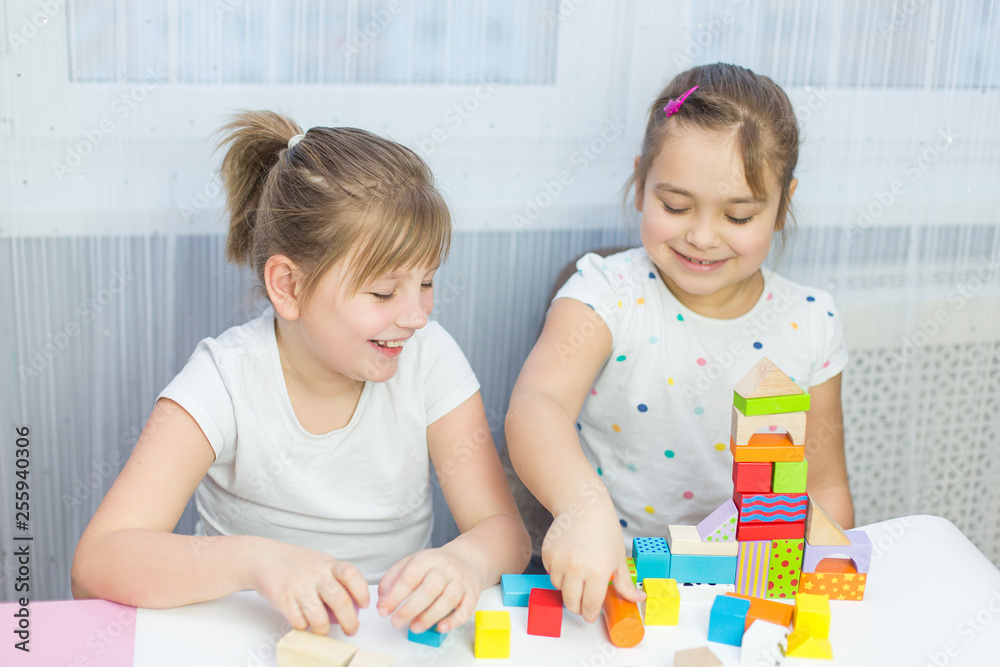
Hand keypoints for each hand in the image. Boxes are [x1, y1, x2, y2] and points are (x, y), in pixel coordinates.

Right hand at [250, 540, 368, 635]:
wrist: (262, 557)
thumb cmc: (294, 562)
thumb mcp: (319, 561)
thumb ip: (335, 577)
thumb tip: (352, 603)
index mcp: (328, 563)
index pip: (352, 575)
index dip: (362, 592)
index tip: (364, 605)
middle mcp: (315, 574)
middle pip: (340, 601)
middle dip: (350, 621)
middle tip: (352, 629)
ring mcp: (299, 587)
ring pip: (319, 618)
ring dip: (325, 629)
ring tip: (324, 629)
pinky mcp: (283, 599)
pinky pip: (299, 622)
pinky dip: (304, 627)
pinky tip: (304, 621)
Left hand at [376, 547, 480, 633]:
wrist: (467, 558)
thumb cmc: (435, 565)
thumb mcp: (411, 563)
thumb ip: (393, 578)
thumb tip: (382, 599)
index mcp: (427, 559)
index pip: (410, 577)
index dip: (395, 595)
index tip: (383, 610)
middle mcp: (445, 568)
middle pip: (429, 589)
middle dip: (410, 608)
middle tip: (396, 622)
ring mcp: (460, 581)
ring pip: (448, 599)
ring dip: (430, 616)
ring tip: (414, 628)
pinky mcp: (472, 593)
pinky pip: (466, 608)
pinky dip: (454, 620)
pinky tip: (441, 628)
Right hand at [541, 490, 643, 621]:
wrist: (583, 506)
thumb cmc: (605, 530)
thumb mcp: (619, 557)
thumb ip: (625, 583)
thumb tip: (638, 599)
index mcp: (598, 571)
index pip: (590, 606)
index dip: (590, 614)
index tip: (590, 615)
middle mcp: (577, 568)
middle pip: (571, 603)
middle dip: (577, 606)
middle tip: (582, 601)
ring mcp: (559, 561)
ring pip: (559, 588)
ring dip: (567, 587)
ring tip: (577, 573)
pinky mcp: (548, 554)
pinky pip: (550, 573)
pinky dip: (557, 572)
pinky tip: (568, 560)